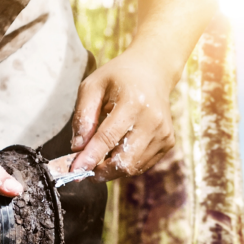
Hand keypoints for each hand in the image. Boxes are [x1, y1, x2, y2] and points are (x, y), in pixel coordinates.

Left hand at [68, 49, 175, 180]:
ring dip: (112, 170)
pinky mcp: (168, 141)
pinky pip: (143, 164)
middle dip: (101, 171)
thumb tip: (78, 147)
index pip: (108, 138)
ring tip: (99, 160)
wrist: (153, 72)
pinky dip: (126, 165)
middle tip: (84, 171)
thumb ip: (83, 116)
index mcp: (133, 102)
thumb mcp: (93, 86)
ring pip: (133, 167)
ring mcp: (163, 133)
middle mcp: (152, 120)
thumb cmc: (119, 78)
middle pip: (124, 160)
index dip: (90, 157)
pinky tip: (117, 153)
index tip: (75, 170)